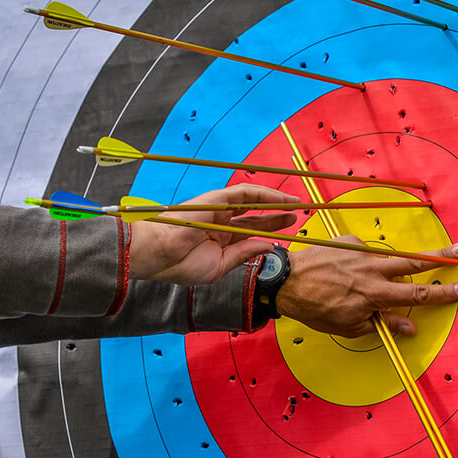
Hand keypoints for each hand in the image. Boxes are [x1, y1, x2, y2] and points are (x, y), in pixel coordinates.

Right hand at [128, 184, 299, 284]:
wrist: (161, 257)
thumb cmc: (182, 264)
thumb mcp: (221, 265)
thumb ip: (245, 254)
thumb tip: (268, 246)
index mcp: (220, 238)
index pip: (250, 231)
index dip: (270, 229)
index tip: (288, 230)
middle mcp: (221, 221)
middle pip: (255, 216)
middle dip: (277, 215)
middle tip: (296, 214)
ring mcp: (219, 209)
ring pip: (253, 200)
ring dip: (274, 200)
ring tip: (294, 203)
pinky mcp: (216, 199)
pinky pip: (245, 193)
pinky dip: (263, 194)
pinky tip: (279, 199)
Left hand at [276, 237, 457, 336]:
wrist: (285, 281)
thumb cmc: (315, 308)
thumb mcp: (349, 325)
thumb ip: (383, 323)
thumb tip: (409, 327)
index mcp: (376, 293)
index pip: (418, 294)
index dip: (443, 293)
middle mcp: (373, 269)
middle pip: (416, 262)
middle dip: (443, 255)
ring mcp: (361, 252)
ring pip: (387, 259)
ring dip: (386, 267)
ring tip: (358, 281)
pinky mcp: (348, 241)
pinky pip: (362, 253)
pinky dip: (358, 264)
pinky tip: (340, 273)